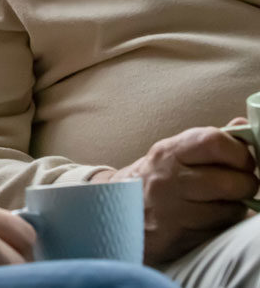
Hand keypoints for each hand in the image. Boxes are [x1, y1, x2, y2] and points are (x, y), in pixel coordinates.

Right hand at [92, 127, 257, 265]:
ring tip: (224, 201)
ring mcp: (174, 211)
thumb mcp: (172, 153)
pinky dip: (225, 224)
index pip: (213, 142)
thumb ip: (209, 141)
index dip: (239, 151)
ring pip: (230, 210)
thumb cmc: (154, 179)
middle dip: (246, 183)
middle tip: (242, 183)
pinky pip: (220, 231)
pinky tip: (213, 217)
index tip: (244, 159)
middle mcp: (169, 180)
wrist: (117, 211)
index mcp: (168, 153)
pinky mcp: (180, 238)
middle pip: (230, 181)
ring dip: (236, 206)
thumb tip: (244, 124)